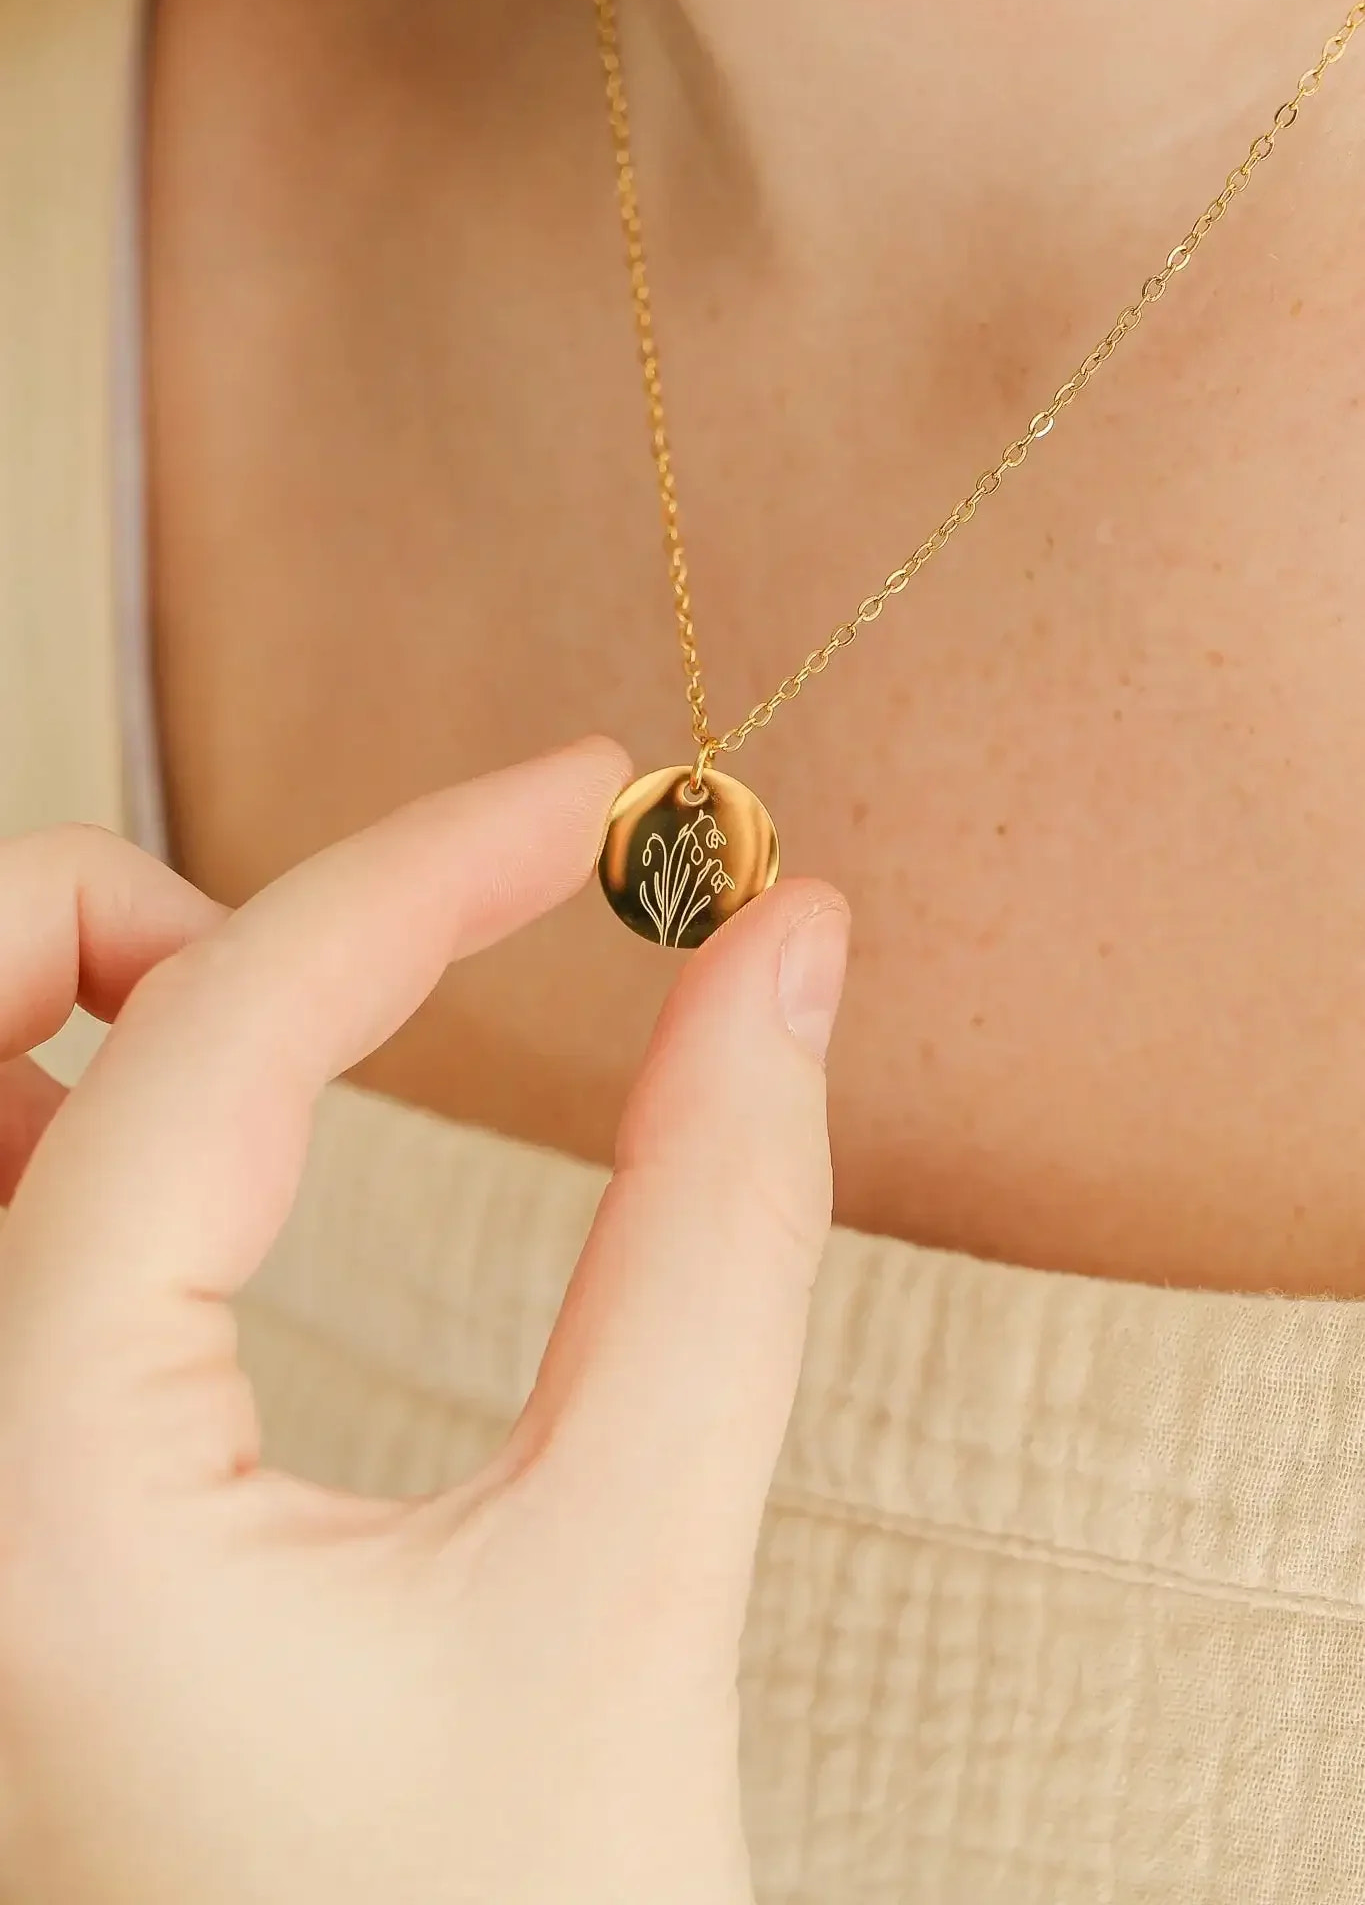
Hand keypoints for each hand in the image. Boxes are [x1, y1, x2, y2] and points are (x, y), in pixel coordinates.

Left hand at [0, 740, 849, 1904]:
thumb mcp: (629, 1593)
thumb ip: (716, 1235)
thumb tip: (781, 955)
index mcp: (20, 1492)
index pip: (193, 1044)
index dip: (418, 874)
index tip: (589, 800)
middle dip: (131, 909)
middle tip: (368, 947)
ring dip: (84, 1003)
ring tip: (297, 1028)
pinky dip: (63, 1130)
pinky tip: (206, 1165)